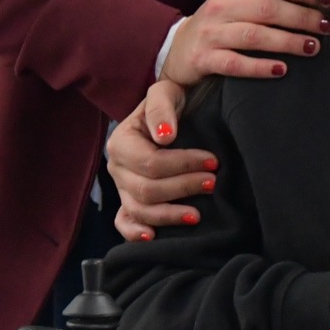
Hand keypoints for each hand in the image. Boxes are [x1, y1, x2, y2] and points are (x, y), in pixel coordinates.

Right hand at [107, 79, 210, 239]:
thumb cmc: (171, 101)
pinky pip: (124, 223)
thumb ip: (162, 107)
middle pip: (147, 189)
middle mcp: (116, 167)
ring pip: (140, 210)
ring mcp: (121, 187)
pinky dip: (135, 233)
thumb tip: (165, 136)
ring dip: (169, 215)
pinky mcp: (127, 202)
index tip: (213, 161)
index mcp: (121, 141)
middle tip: (213, 183)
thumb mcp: (167, 92)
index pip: (151, 162)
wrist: (169, 111)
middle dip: (183, 188)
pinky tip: (153, 237)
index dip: (183, 164)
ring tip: (198, 214)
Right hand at [159, 0, 329, 85]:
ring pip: (254, 35)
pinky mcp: (203, 59)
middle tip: (327, 27)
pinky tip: (282, 70)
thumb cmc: (216, 22)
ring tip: (312, 47)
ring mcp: (211, 33)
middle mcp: (221, 6)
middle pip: (268, 8)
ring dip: (287, 41)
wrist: (176, 50)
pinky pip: (235, 63)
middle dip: (302, 17)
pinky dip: (260, 67)